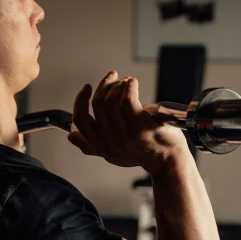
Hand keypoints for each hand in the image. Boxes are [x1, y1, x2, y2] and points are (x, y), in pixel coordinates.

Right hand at [68, 71, 188, 171]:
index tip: (87, 88)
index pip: (80, 120)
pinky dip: (128, 86)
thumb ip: (91, 145)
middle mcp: (111, 142)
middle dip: (104, 85)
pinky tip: (132, 83)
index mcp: (101, 147)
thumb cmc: (144, 154)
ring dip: (117, 85)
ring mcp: (125, 135)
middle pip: (97, 105)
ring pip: (111, 100)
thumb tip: (71, 135)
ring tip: (126, 82)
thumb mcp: (114, 154)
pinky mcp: (141, 126)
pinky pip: (127, 98)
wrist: (169, 161)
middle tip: (112, 77)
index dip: (80, 100)